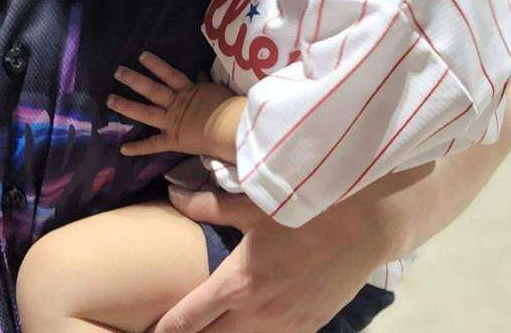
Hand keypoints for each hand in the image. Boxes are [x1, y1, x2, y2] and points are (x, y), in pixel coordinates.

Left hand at [107, 51, 238, 158]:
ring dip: (126, 105)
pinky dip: (139, 148)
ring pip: (145, 112)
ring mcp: (172, 121)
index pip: (169, 73)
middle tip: (118, 71)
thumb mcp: (217, 89)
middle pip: (150, 89)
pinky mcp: (173, 139)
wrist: (233, 129)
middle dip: (133, 80)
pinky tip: (123, 149)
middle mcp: (176, 103)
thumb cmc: (231, 108)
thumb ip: (205, 82)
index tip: (142, 55)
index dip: (156, 64)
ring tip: (110, 99)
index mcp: (189, 90)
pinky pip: (154, 145)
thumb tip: (200, 72)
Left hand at [151, 185, 376, 332]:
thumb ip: (207, 205)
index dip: (164, 330)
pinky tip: (246, 326)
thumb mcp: (252, 205)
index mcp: (237, 284)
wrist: (363, 226)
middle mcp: (257, 314)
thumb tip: (172, 192)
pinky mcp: (307, 329)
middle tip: (172, 330)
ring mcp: (285, 327)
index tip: (147, 330)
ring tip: (209, 326)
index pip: (187, 321)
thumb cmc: (303, 210)